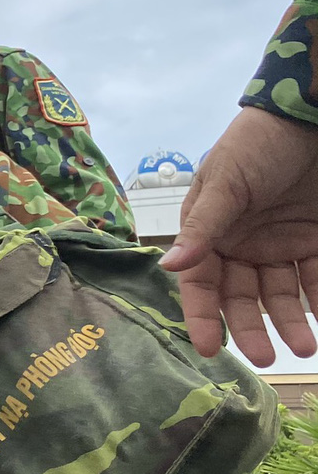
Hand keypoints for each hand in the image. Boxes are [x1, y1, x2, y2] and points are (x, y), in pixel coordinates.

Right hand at [161, 106, 317, 363]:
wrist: (311, 115)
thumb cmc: (258, 144)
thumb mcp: (226, 183)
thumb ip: (203, 228)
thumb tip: (169, 269)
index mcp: (211, 232)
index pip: (202, 284)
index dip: (203, 316)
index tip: (209, 349)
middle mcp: (243, 244)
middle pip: (244, 297)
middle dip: (252, 329)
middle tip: (265, 358)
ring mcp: (282, 244)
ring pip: (284, 295)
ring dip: (292, 322)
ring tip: (306, 347)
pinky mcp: (316, 240)